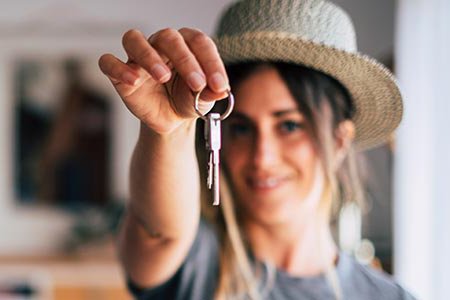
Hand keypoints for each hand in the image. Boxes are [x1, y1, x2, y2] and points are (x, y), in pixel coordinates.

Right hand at [98, 28, 229, 133]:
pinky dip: (118, 69)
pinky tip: (133, 80)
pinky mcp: (120, 74)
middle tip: (197, 84)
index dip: (211, 62)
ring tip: (163, 76)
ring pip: (134, 39)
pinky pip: (109, 62)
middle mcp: (161, 45)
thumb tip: (220, 91)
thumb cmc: (187, 100)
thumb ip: (212, 93)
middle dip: (185, 60)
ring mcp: (138, 57)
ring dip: (149, 56)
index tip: (218, 85)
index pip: (198, 42)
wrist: (170, 119)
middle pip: (168, 38)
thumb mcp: (203, 100)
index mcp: (187, 45)